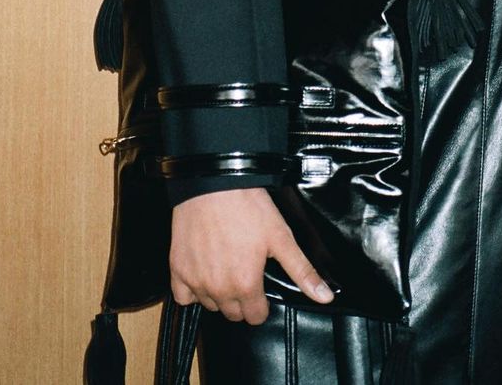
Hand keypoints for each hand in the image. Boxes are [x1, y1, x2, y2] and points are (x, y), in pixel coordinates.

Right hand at [169, 187, 335, 323]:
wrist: (214, 184)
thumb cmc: (248, 207)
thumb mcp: (281, 237)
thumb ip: (302, 271)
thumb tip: (324, 296)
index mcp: (246, 285)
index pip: (256, 317)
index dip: (262, 303)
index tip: (261, 286)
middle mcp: (219, 290)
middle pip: (234, 313)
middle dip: (242, 299)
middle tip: (245, 271)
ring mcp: (196, 282)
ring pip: (211, 305)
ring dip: (219, 293)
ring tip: (227, 266)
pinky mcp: (178, 271)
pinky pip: (183, 297)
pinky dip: (192, 290)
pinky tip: (203, 271)